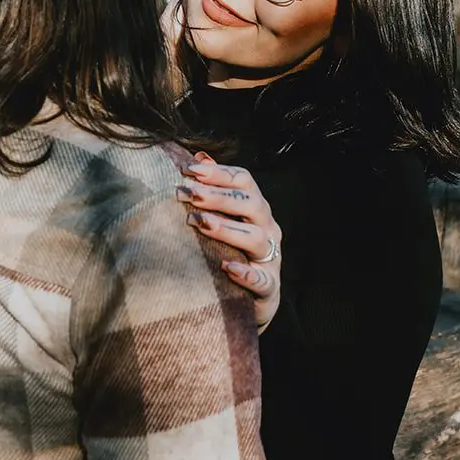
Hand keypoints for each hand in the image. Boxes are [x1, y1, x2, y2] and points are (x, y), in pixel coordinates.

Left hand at [178, 152, 282, 330]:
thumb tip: (199, 156)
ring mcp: (271, 258)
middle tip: (188, 194)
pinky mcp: (268, 288)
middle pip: (250, 203)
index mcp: (255, 207)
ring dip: (228, 229)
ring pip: (256, 238)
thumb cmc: (230, 252)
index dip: (218, 173)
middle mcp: (267, 228)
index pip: (243, 180)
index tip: (188, 170)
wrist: (248, 302)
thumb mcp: (223, 219)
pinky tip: (227, 268)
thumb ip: (213, 188)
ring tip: (201, 224)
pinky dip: (246, 274)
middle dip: (218, 197)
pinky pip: (262, 280)